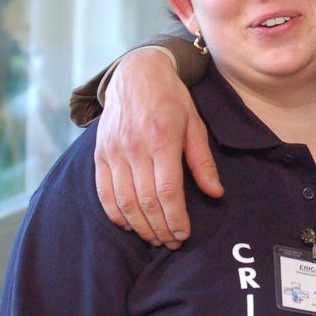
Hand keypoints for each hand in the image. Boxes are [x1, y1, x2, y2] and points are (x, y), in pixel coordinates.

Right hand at [93, 47, 219, 247]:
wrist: (137, 73)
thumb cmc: (171, 99)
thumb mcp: (194, 124)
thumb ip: (202, 161)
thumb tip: (216, 193)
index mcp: (162, 140)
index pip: (167, 191)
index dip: (175, 218)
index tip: (184, 234)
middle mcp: (134, 147)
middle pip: (146, 201)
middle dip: (160, 228)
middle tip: (172, 242)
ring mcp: (113, 151)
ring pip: (124, 201)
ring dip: (140, 226)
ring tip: (155, 238)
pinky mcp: (100, 153)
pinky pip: (104, 192)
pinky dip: (116, 213)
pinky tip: (129, 224)